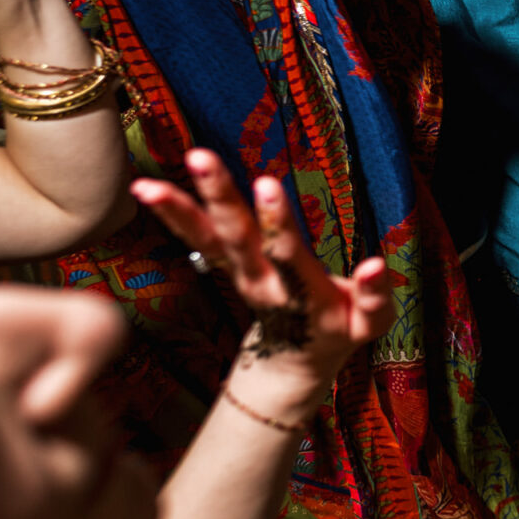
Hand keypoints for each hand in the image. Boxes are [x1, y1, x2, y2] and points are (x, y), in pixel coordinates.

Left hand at [132, 149, 393, 406]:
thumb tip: (374, 264)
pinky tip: (144, 188)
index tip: (267, 184)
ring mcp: (238, 273)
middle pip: (236, 238)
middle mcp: (260, 281)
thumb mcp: (369, 324)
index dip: (278, 223)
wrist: (294, 360)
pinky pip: (195, 238)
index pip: (286, 254)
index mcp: (299, 293)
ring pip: (206, 239)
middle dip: (219, 197)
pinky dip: (171, 215)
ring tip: (145, 183)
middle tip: (201, 158)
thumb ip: (374, 297)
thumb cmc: (339, 331)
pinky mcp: (226, 266)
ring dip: (178, 208)